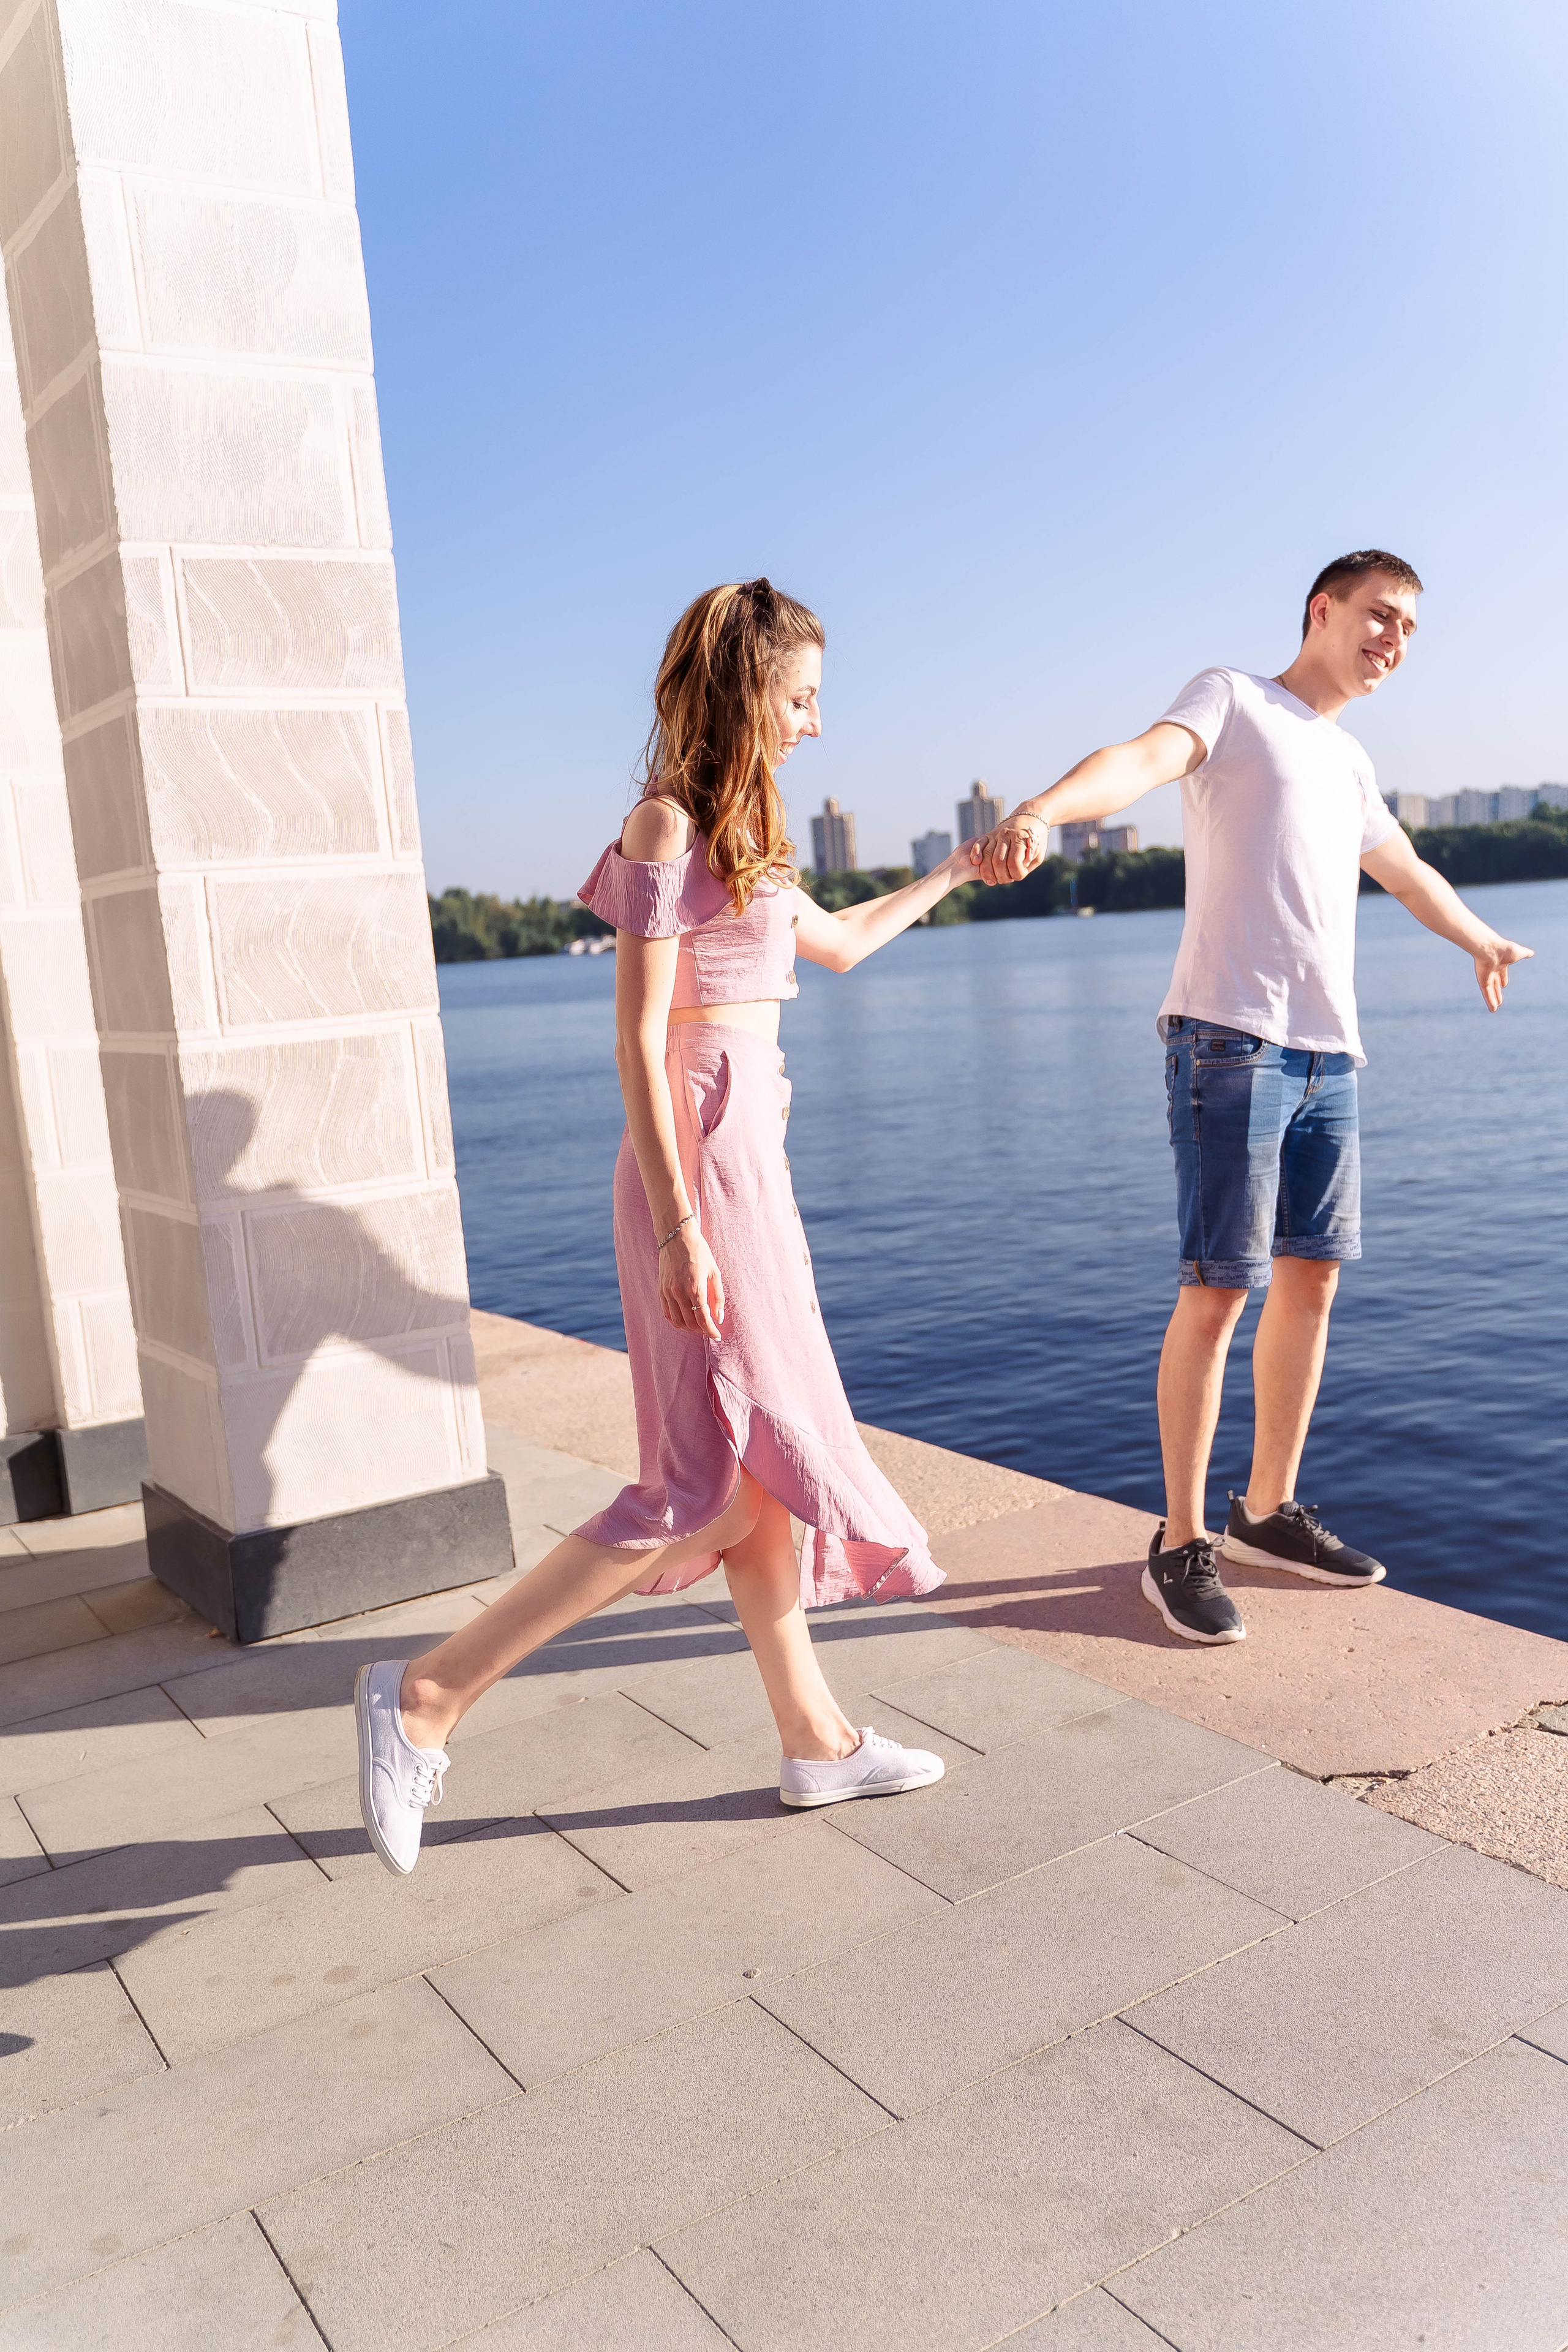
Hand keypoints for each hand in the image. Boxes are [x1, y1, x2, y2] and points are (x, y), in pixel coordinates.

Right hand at [658, 1223, 724, 1338]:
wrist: (677, 1236)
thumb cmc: (700, 1252)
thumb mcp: (714, 1272)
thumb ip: (718, 1297)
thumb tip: (719, 1318)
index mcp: (696, 1288)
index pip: (703, 1319)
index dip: (711, 1331)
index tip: (717, 1336)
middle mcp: (679, 1292)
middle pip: (690, 1323)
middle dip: (702, 1330)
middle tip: (710, 1330)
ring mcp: (668, 1291)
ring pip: (677, 1321)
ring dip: (689, 1328)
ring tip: (698, 1326)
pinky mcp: (661, 1289)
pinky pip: (667, 1313)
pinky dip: (676, 1321)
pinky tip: (685, 1319)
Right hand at [969, 815, 1047, 885]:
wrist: (1030, 817)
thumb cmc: (1036, 839)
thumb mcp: (1038, 853)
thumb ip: (1028, 865)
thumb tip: (1015, 873)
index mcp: (1020, 839)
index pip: (1014, 863)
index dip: (1016, 875)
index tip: (1019, 876)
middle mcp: (1006, 835)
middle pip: (998, 861)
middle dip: (1002, 876)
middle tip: (1007, 879)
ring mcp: (995, 834)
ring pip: (986, 856)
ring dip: (988, 873)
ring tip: (993, 880)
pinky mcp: (988, 835)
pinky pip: (979, 845)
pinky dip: (975, 855)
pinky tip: (976, 864)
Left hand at [1473, 936, 1532, 1010]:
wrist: (1491, 949)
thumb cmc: (1504, 949)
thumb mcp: (1519, 952)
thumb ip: (1525, 953)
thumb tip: (1531, 953)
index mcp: (1501, 963)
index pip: (1502, 973)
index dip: (1503, 979)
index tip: (1504, 985)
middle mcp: (1493, 970)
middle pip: (1495, 983)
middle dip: (1497, 991)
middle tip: (1499, 999)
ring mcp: (1487, 976)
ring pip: (1490, 990)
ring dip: (1493, 999)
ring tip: (1494, 1009)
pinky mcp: (1482, 981)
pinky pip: (1486, 993)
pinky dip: (1490, 1001)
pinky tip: (1493, 1009)